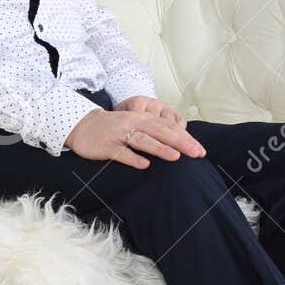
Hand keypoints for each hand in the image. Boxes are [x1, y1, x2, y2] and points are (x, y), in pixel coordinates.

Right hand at [64, 95, 206, 167]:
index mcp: (143, 119)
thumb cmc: (116, 127)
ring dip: (159, 148)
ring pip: (142, 140)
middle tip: (197, 153)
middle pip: (160, 132)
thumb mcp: (137, 124)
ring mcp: (120, 134)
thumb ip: (155, 130)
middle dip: (180, 142)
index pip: (168, 127)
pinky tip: (144, 165)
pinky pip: (121, 153)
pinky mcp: (107, 146)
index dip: (186, 138)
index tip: (201, 150)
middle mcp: (133, 124)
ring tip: (176, 157)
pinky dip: (133, 158)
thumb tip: (181, 142)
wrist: (83, 125)